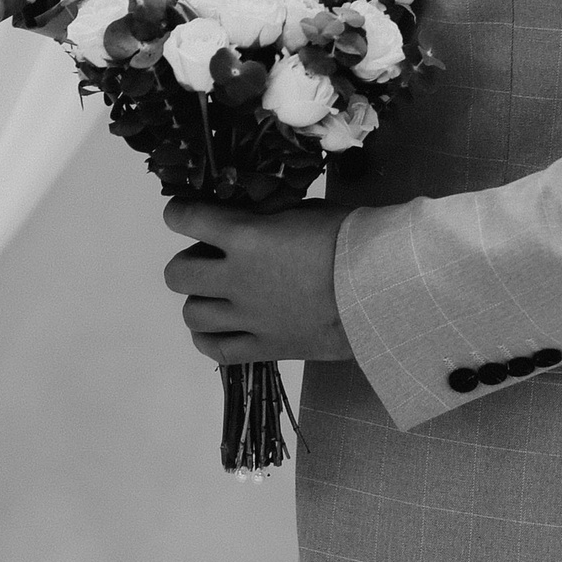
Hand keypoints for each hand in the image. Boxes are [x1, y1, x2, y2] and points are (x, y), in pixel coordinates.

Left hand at [161, 200, 353, 365]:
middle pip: (178, 274)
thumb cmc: (350, 240)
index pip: (185, 219)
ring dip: (199, 300)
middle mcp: (237, 279)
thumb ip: (264, 216)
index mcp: (245, 237)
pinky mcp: (266, 348)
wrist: (384, 289)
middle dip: (187, 261)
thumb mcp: (303, 210)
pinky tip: (221, 327)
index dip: (178, 213)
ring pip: (191, 315)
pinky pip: (216, 351)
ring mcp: (249, 318)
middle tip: (210, 258)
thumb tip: (242, 217)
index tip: (182, 214)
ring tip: (219, 294)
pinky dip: (208, 338)